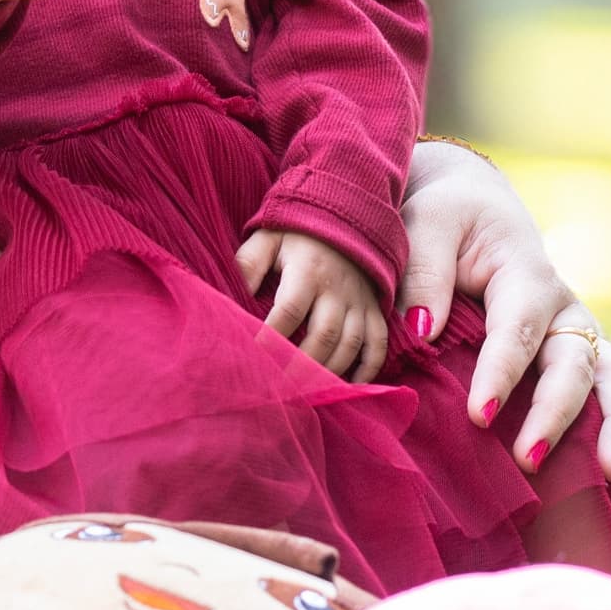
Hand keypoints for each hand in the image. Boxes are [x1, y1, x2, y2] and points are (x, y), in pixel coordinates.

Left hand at [237, 226, 389, 382]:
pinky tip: (352, 385)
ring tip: (309, 393)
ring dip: (330, 371)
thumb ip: (248, 264)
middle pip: (322, 335)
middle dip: (301, 367)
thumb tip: (231, 297)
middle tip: (281, 391)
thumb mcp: (268, 239)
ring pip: (350, 343)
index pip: (288, 311)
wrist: (345, 216)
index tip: (253, 361)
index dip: (271, 338)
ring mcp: (359, 300)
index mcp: (307, 271)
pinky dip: (369, 367)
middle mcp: (337, 289)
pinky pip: (379, 342)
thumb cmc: (296, 234)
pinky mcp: (374, 307)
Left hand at [392, 142, 610, 476]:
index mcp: (526, 273)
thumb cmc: (446, 219)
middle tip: (528, 458)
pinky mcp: (577, 357)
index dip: (502, 373)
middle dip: (556, 412)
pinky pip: (609, 393)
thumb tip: (423, 330)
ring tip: (609, 472)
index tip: (479, 415)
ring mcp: (576, 335)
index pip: (518, 329)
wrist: (476, 210)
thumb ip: (423, 272)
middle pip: (574, 361)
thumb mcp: (426, 224)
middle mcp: (562, 308)